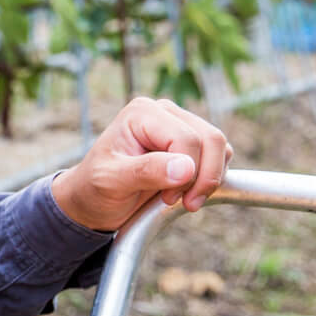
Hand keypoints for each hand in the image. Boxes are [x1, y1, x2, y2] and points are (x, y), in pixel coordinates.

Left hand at [51, 97, 233, 232]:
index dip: (187, 173)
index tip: (169, 199)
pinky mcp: (191, 142)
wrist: (94, 198)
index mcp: (142, 113)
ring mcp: (180, 124)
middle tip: (186, 203)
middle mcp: (164, 112)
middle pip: (211, 139)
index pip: (186, 139)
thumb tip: (186, 168)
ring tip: (184, 199)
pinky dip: (212, 178)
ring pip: (221, 147)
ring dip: (210, 179)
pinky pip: (220, 156)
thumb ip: (146, 172)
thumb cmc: (95, 187)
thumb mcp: (111, 181)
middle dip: (204, 177)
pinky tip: (188, 192)